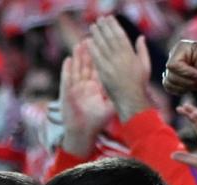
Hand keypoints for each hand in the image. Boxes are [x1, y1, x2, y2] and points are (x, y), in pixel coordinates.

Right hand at [58, 42, 114, 158]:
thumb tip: (129, 88)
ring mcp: (75, 89)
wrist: (82, 133)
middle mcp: (85, 87)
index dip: (101, 58)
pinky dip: (67, 69)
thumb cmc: (96, 123)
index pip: (98, 69)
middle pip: (86, 66)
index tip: (104, 45)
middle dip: (88, 52)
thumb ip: (117, 96)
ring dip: (78, 57)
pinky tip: (68, 59)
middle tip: (91, 38)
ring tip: (79, 44)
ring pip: (76, 69)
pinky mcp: (67, 93)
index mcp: (95, 88)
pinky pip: (67, 78)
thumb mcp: (110, 107)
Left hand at [86, 17, 151, 121]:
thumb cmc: (139, 84)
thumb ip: (142, 50)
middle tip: (99, 19)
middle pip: (110, 38)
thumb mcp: (145, 66)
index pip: (120, 36)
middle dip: (104, 27)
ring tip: (92, 26)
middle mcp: (121, 58)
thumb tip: (141, 37)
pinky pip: (96, 58)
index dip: (114, 26)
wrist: (131, 100)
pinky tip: (88, 41)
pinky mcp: (104, 74)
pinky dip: (92, 49)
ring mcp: (112, 66)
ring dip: (97, 35)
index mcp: (131, 55)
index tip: (109, 18)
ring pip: (102, 46)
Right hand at [162, 12, 196, 98]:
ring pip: (168, 82)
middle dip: (186, 81)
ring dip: (184, 86)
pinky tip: (189, 85)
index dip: (186, 73)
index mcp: (179, 47)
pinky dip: (179, 90)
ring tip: (195, 81)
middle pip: (170, 75)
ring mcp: (171, 66)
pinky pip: (167, 87)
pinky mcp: (171, 76)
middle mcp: (173, 55)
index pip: (172, 66)